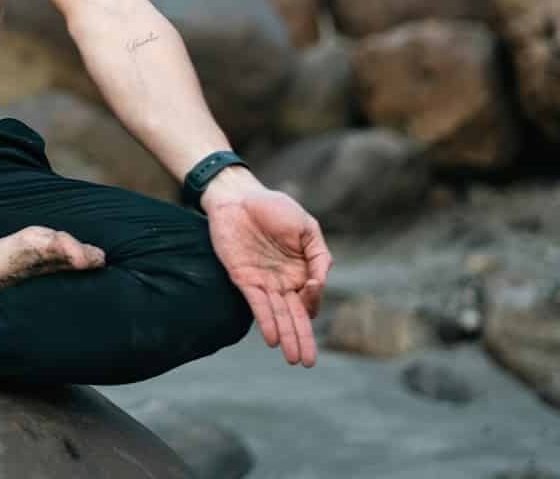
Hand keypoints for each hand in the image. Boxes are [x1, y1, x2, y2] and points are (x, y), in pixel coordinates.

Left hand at [204, 179, 331, 366]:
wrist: (238, 196)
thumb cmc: (274, 207)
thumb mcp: (306, 227)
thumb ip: (319, 255)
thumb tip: (320, 282)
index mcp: (301, 270)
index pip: (310, 298)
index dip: (314, 300)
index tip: (312, 288)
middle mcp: (283, 282)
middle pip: (295, 316)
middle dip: (302, 339)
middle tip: (308, 363)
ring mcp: (263, 282)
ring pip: (278, 315)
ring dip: (286, 337)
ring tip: (293, 359)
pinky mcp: (243, 278)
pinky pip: (256, 304)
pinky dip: (265, 321)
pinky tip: (272, 339)